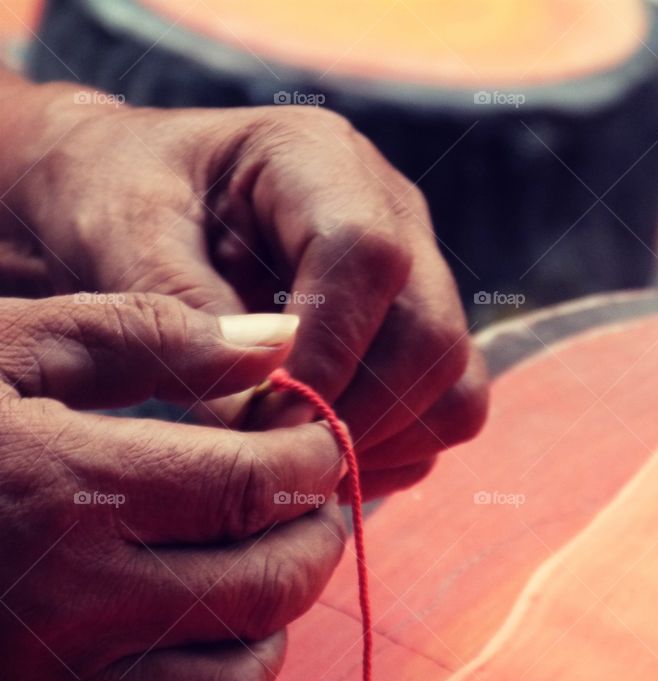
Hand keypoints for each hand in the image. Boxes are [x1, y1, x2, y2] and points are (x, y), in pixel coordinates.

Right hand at [0, 293, 345, 680]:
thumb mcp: (6, 350)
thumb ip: (149, 336)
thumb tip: (277, 338)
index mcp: (62, 491)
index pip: (254, 485)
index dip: (313, 460)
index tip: (320, 440)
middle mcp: (65, 605)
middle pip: (264, 585)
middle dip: (317, 536)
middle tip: (320, 499)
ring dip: (280, 617)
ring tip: (272, 561)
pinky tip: (212, 631)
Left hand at [3, 87, 488, 497]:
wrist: (138, 198)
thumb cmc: (119, 201)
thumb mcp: (123, 238)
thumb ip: (185, 321)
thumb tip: (262, 425)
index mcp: (318, 160)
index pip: (369, 256)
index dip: (329, 352)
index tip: (266, 418)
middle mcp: (391, 213)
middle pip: (431, 331)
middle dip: (359, 414)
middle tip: (278, 458)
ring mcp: (416, 271)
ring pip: (454, 378)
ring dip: (386, 438)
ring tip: (301, 459)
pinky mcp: (418, 324)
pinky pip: (450, 406)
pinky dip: (400, 446)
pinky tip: (327, 451)